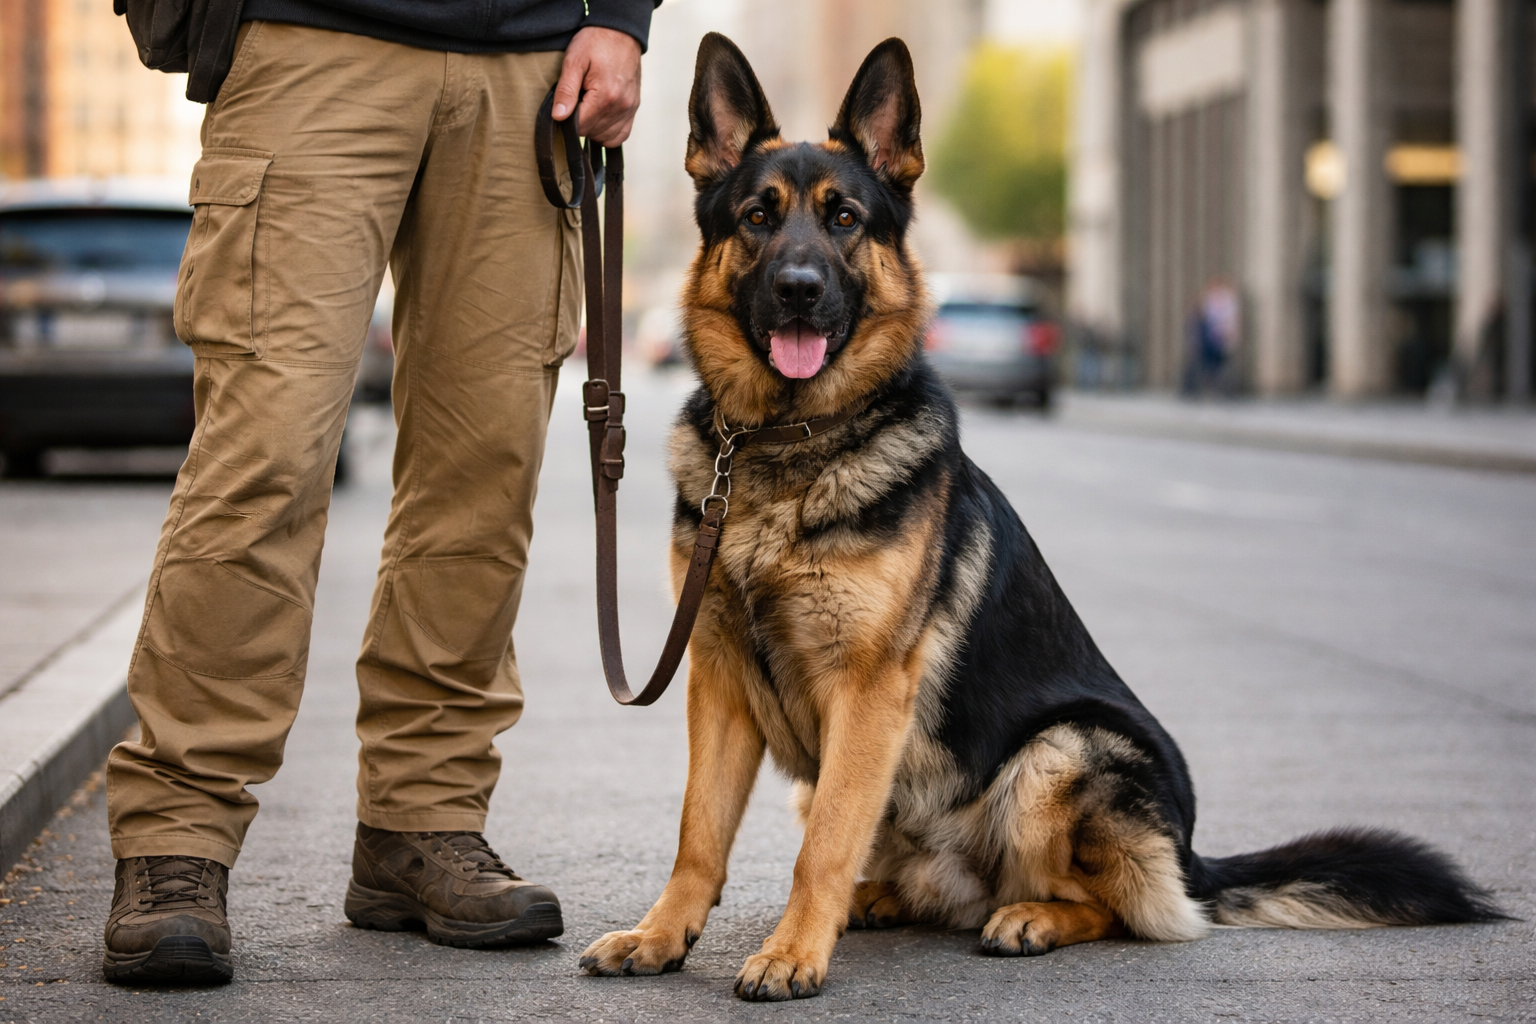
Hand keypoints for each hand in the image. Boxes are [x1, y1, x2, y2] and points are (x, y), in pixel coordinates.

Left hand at [552, 26, 641, 146]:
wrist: (620, 32)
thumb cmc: (596, 42)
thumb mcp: (574, 60)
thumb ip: (566, 90)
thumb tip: (559, 116)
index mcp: (605, 96)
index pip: (580, 126)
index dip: (568, 119)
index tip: (567, 103)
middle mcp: (621, 106)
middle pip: (592, 132)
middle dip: (580, 121)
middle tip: (577, 100)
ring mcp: (630, 108)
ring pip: (605, 137)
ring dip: (593, 128)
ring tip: (588, 107)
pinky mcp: (634, 108)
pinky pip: (621, 135)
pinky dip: (608, 132)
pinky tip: (600, 119)